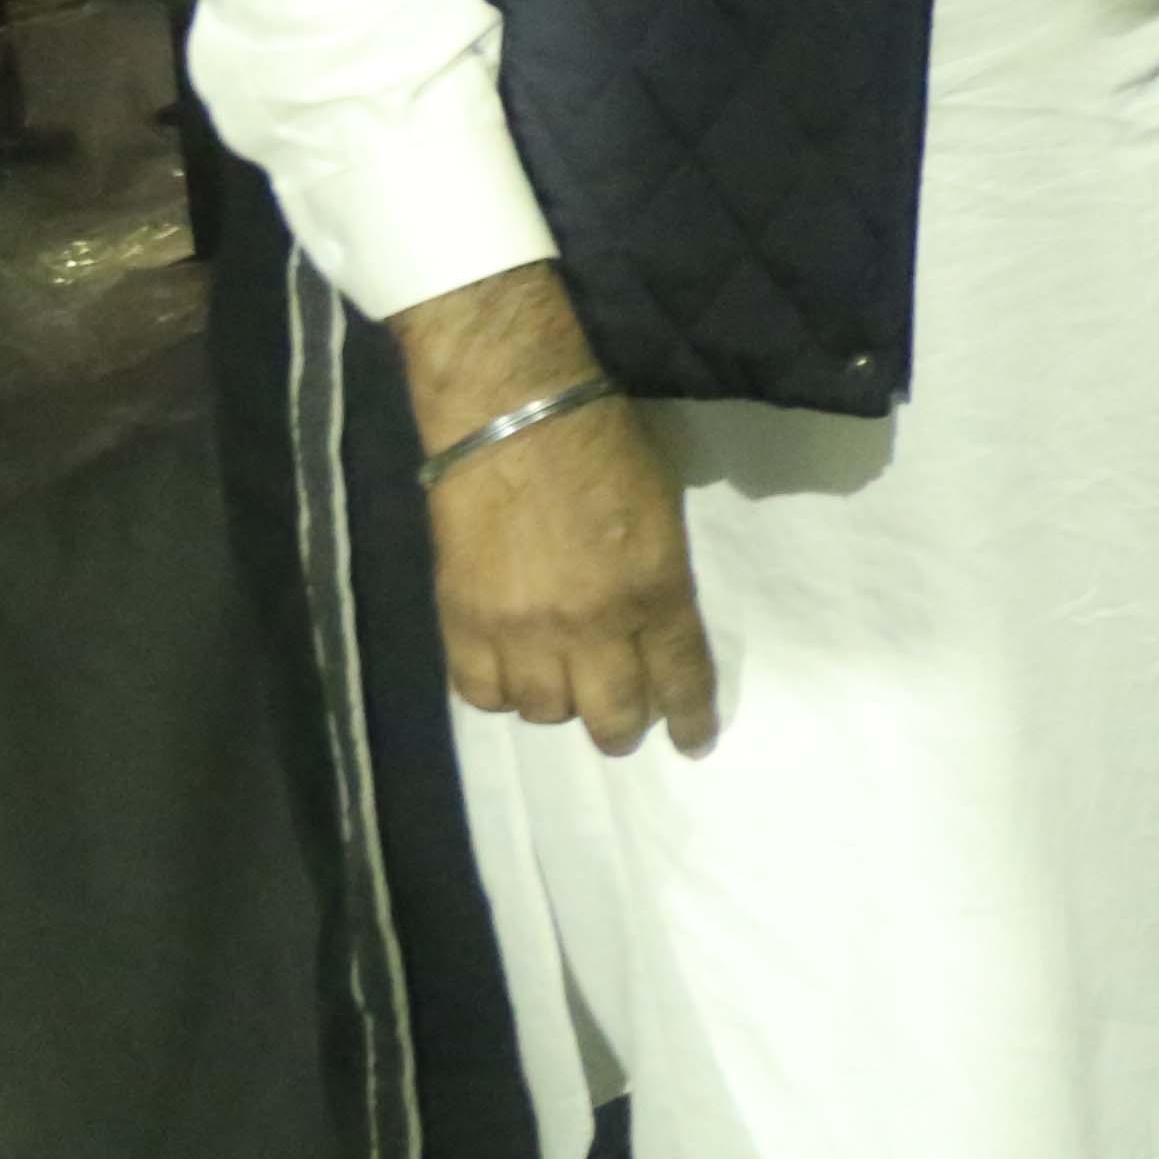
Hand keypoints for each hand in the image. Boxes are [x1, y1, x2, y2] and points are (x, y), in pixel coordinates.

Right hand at [393, 264, 715, 756]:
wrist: (513, 416)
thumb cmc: (604, 447)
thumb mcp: (663, 514)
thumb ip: (661, 581)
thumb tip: (654, 629)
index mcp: (655, 590)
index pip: (679, 676)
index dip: (689, 718)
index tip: (694, 743)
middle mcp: (592, 624)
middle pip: (612, 714)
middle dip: (624, 729)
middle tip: (624, 726)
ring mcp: (523, 629)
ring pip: (544, 710)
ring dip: (559, 705)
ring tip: (562, 686)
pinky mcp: (464, 622)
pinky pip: (481, 691)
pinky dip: (499, 691)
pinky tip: (510, 674)